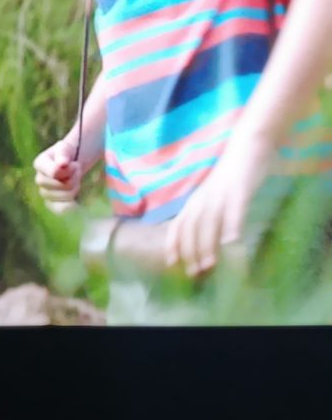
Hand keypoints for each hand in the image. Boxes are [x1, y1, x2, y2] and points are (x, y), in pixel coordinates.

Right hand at [33, 137, 86, 210]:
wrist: (70, 163)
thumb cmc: (67, 153)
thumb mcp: (66, 148)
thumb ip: (63, 153)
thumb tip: (62, 163)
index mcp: (39, 163)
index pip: (55, 173)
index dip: (69, 171)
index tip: (75, 164)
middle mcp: (39, 179)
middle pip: (61, 185)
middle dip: (75, 178)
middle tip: (78, 170)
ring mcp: (45, 192)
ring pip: (65, 197)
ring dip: (75, 188)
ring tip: (76, 180)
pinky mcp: (51, 204)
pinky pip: (60, 210)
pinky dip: (70, 206)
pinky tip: (76, 201)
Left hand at [166, 143, 265, 278]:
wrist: (247, 146)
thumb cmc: (232, 175)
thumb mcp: (213, 195)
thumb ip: (207, 213)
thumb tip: (206, 237)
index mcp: (196, 201)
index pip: (178, 224)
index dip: (174, 244)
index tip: (172, 263)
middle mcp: (203, 199)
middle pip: (191, 228)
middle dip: (190, 252)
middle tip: (195, 273)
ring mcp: (220, 194)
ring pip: (209, 222)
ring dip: (207, 245)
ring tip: (209, 266)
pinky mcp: (239, 189)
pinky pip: (234, 209)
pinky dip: (231, 225)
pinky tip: (232, 242)